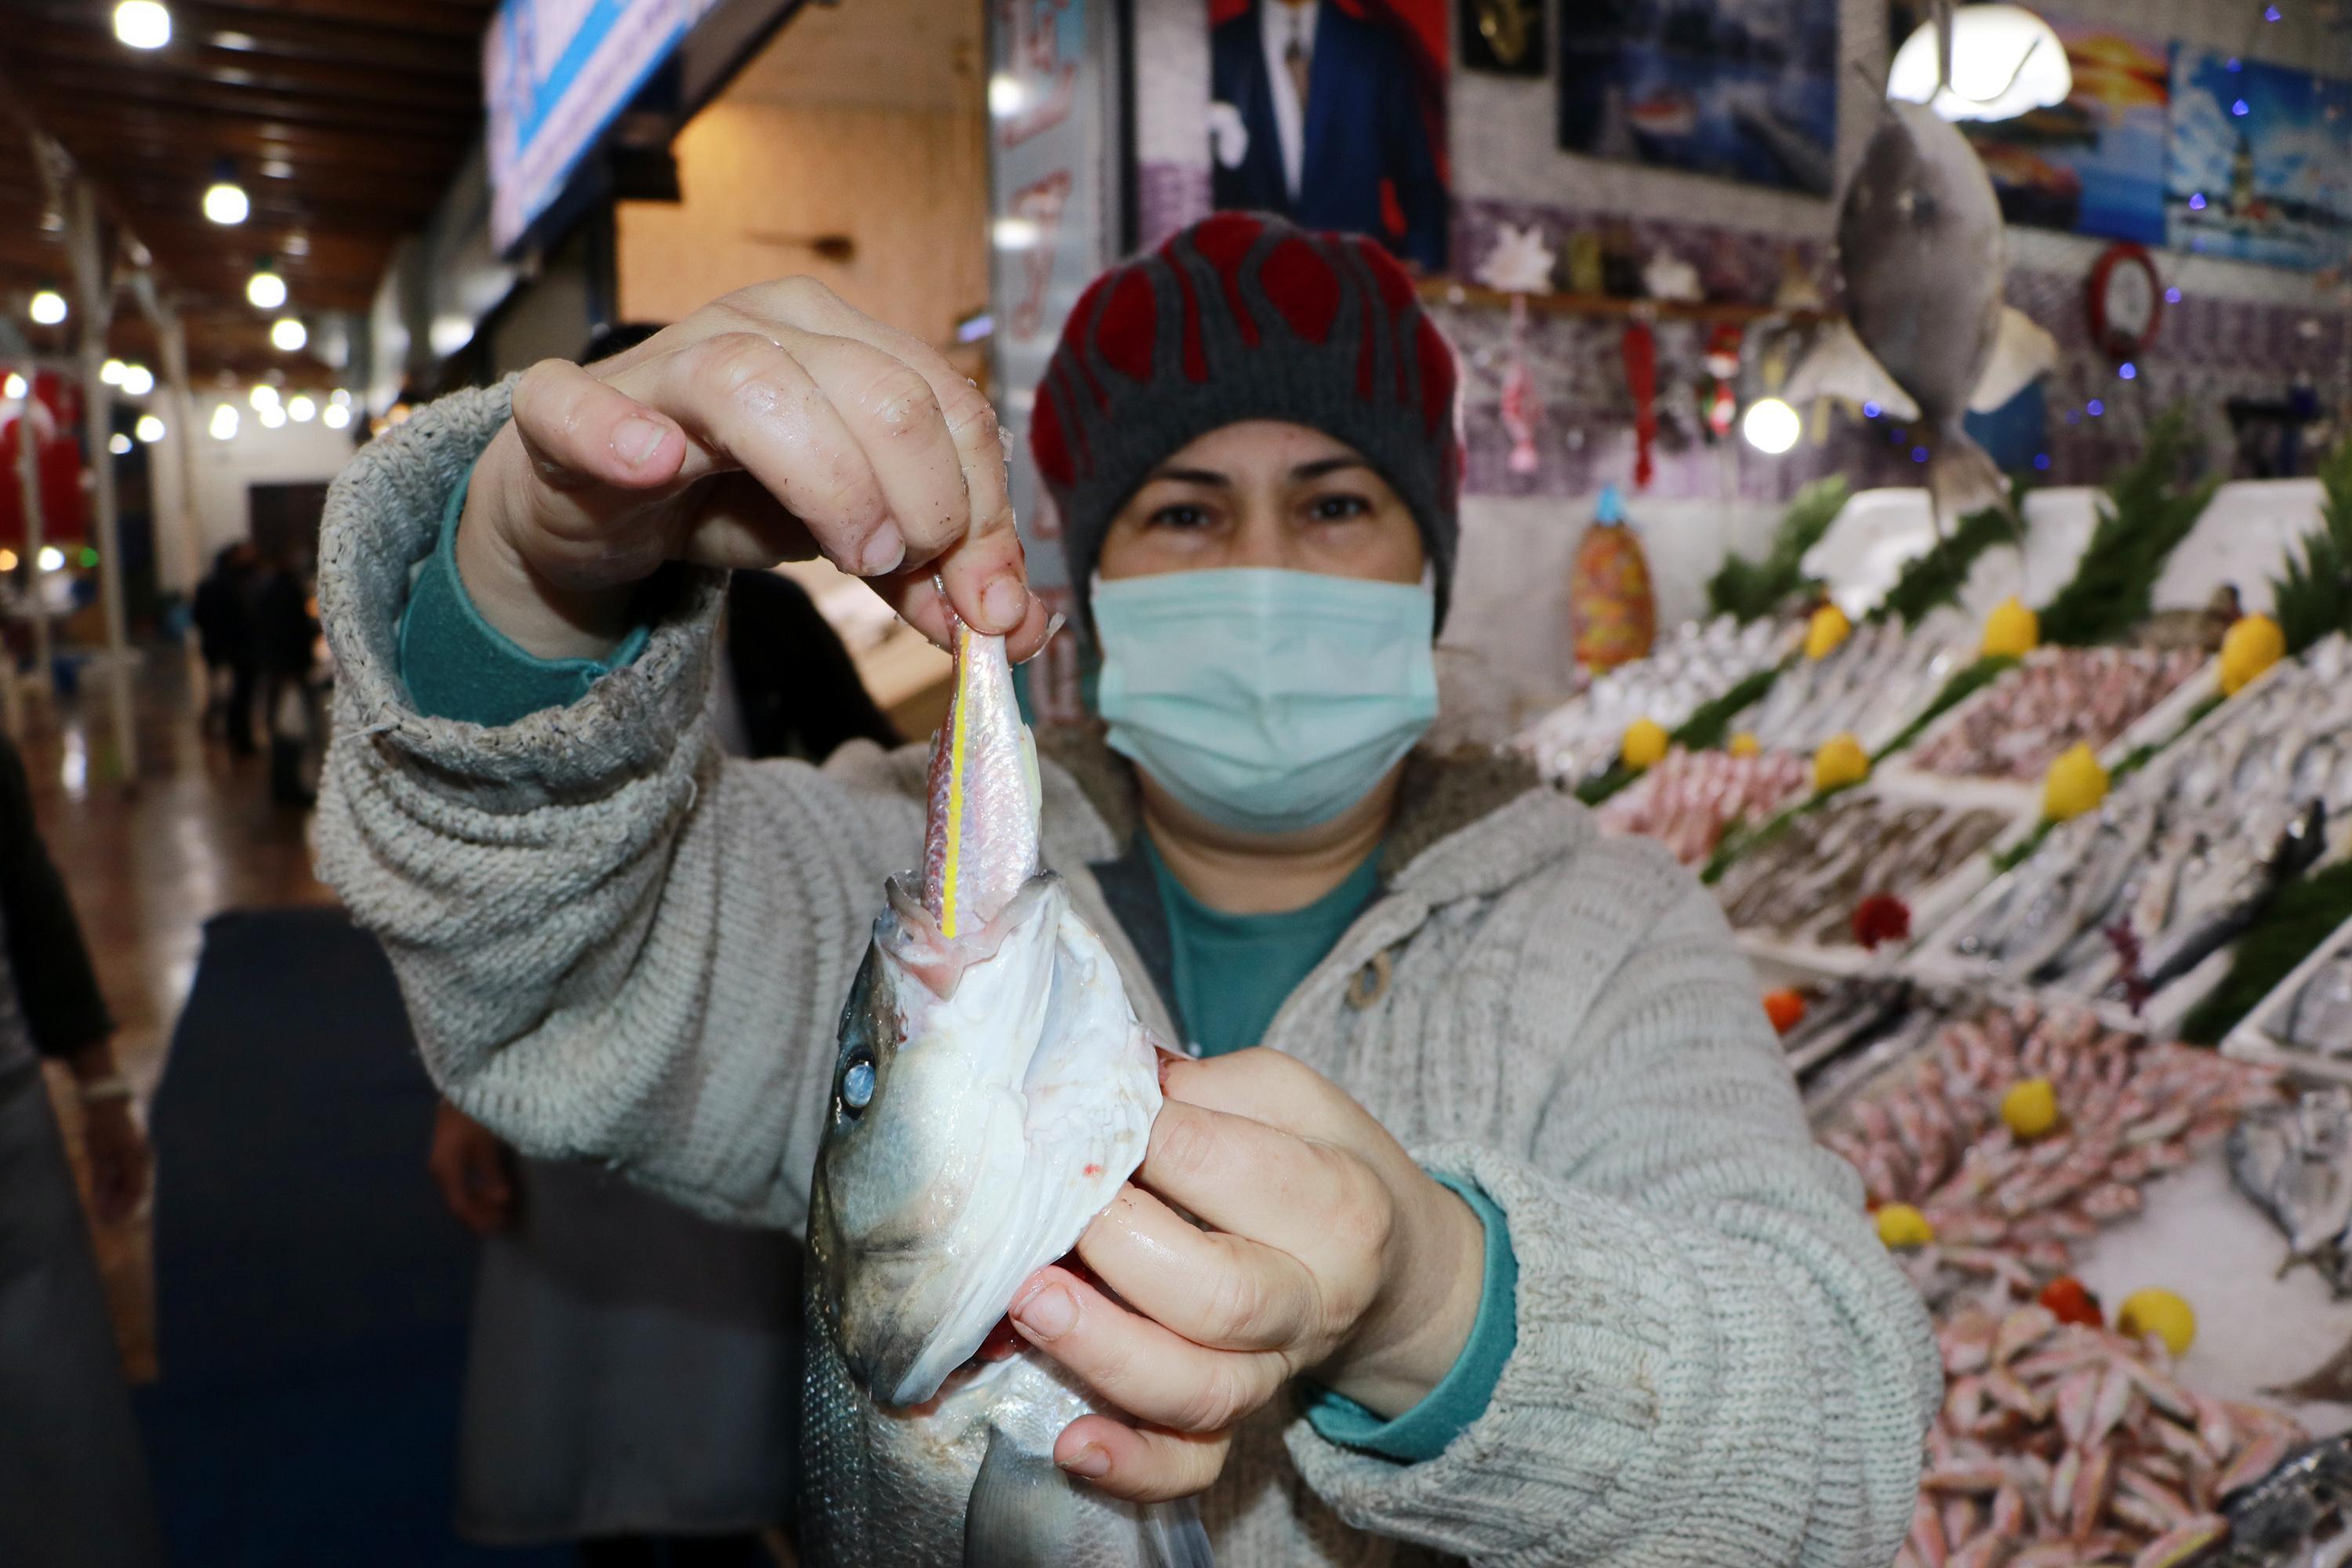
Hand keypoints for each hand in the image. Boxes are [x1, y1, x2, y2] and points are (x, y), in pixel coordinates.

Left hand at [78, 1098, 149, 1224]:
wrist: (108, 1096)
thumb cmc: (102, 1123)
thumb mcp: (98, 1152)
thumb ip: (102, 1179)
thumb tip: (100, 1204)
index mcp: (137, 1158)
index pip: (136, 1191)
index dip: (124, 1209)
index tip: (109, 1222)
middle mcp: (143, 1157)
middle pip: (136, 1189)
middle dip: (121, 1207)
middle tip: (105, 1222)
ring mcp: (140, 1152)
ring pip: (132, 1181)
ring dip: (119, 1197)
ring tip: (103, 1210)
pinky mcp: (132, 1148)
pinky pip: (128, 1172)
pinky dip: (118, 1185)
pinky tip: (106, 1192)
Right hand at [428, 1100, 515, 1235]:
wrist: (460, 1083)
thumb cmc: (474, 1112)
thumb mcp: (485, 1142)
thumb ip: (492, 1172)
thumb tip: (501, 1201)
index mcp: (445, 1169)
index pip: (461, 1205)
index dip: (480, 1218)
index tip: (501, 1224)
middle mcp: (439, 1168)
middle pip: (458, 1201)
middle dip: (480, 1214)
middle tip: (504, 1220)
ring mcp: (442, 1160)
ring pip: (459, 1192)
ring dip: (479, 1203)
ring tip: (500, 1209)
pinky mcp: (449, 1152)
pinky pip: (461, 1180)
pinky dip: (476, 1189)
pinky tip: (490, 1190)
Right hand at [455, 278, 1050, 661]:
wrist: (594, 507)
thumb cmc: (732, 497)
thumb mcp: (851, 540)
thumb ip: (929, 578)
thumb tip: (1015, 630)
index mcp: (847, 341)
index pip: (950, 406)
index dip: (985, 510)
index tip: (991, 607)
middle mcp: (765, 324)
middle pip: (883, 392)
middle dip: (926, 501)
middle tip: (913, 575)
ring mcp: (665, 359)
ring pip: (761, 383)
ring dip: (830, 479)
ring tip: (855, 554)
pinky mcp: (567, 409)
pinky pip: (581, 404)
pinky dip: (620, 431)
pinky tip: (656, 462)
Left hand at [1008, 1049, 1485, 1502]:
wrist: (1395, 1268)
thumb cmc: (1323, 1162)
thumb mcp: (1289, 1099)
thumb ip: (1205, 1088)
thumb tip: (1103, 1075)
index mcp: (1336, 1201)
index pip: (1231, 1168)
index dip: (1145, 1136)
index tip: (1080, 1109)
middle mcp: (1312, 1298)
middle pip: (1218, 1294)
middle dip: (1119, 1246)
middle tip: (1050, 1204)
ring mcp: (1273, 1370)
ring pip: (1199, 1388)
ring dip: (1106, 1351)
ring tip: (1030, 1300)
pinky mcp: (1238, 1422)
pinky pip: (1193, 1464)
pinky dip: (1134, 1467)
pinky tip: (1073, 1444)